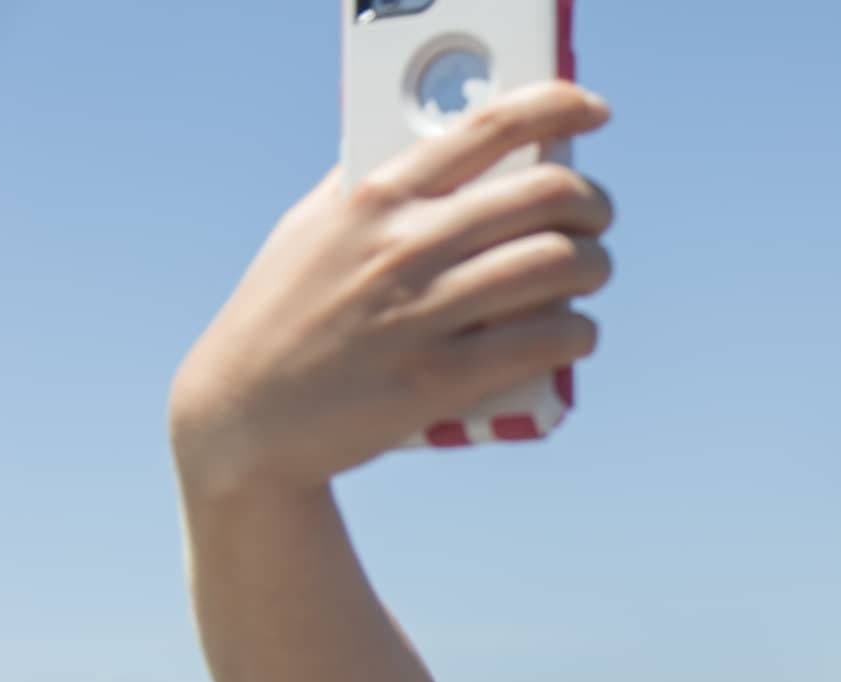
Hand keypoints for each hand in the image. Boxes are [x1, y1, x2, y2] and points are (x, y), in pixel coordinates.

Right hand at [169, 81, 614, 498]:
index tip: (592, 112)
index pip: (486, 127)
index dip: (555, 107)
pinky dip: (578, 333)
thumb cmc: (283, 315)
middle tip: (596, 220)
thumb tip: (432, 150)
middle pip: (544, 196)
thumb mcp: (310, 228)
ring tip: (591, 274)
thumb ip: (365, 184)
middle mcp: (403, 244)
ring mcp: (422, 311)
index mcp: (375, 195)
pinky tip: (575, 334)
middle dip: (592, 204)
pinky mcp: (439, 378)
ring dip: (595, 267)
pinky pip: (546, 340)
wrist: (244, 415)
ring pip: (558, 266)